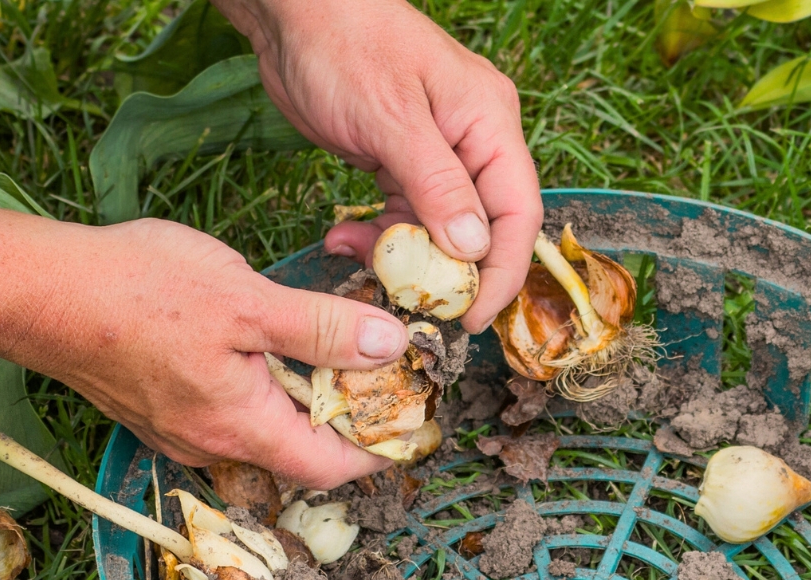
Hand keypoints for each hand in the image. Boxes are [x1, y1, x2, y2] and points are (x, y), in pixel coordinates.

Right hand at [12, 218, 405, 487]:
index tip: (413, 424)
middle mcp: (210, 444)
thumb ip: (322, 329)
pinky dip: (261, 387)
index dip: (380, 451)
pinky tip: (268, 342)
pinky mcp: (156, 407)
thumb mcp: (248, 301)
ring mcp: (179, 430)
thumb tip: (390, 347)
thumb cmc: (137, 290)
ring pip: (262, 428)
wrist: (37, 291)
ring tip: (335, 350)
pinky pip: (226, 411)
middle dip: (345, 419)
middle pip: (299, 451)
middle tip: (385, 374)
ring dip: (301, 399)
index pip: (331, 467)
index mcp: (241, 427)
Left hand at [221, 0, 541, 331]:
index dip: (501, 273)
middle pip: (481, 229)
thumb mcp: (392, 118)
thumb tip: (474, 249)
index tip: (471, 318)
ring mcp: (437, 154)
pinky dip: (376, 236)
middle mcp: (473, 141)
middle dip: (448, 272)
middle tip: (411, 303)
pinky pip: (402, 216)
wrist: (292, 14)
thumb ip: (437, 185)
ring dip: (401, 256)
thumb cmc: (345, 44)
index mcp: (490, 123)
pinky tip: (343, 239)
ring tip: (359, 258)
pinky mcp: (399, 162)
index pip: (517, 214)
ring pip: (437, 231)